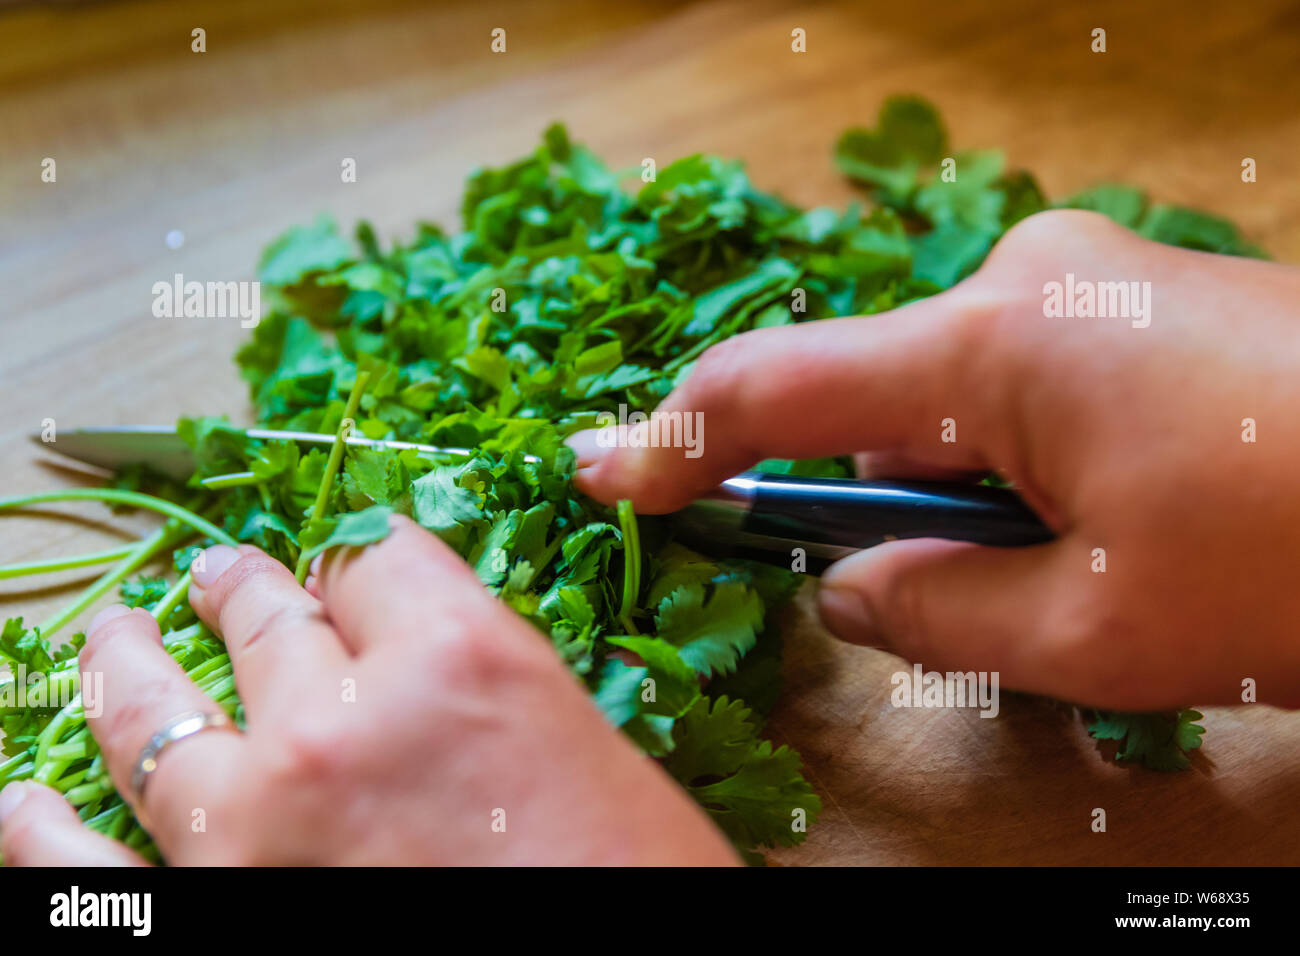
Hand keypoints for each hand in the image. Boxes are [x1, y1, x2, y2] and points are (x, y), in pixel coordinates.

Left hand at [0, 517, 737, 864]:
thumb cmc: (631, 876)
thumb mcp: (580, 742)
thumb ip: (480, 678)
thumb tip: (413, 658)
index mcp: (457, 658)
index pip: (373, 558)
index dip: (358, 563)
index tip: (345, 571)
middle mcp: (340, 721)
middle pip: (265, 612)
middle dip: (241, 586)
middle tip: (215, 576)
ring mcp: (255, 823)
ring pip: (156, 710)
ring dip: (126, 664)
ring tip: (115, 639)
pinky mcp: (203, 912)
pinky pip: (79, 863)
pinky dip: (42, 828)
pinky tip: (24, 798)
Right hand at [569, 210, 1299, 710]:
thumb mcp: (1090, 630)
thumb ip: (932, 612)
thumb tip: (847, 590)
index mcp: (995, 344)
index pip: (777, 388)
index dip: (677, 438)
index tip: (604, 468)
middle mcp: (1028, 279)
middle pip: (873, 394)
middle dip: (857, 492)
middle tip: (873, 582)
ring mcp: (1090, 278)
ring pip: (954, 398)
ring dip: (950, 488)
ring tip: (1048, 573)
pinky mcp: (1139, 299)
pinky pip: (1021, 382)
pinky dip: (1008, 459)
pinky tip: (1088, 523)